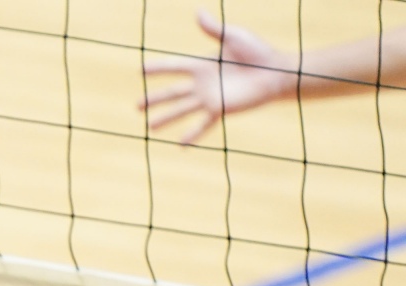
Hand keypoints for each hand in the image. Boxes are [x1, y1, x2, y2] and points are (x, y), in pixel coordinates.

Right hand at [142, 13, 296, 143]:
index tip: (141, 71)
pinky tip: (181, 145)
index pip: (174, 67)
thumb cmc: (257, 52)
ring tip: (151, 128)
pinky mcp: (220, 110)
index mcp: (202, 64)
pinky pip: (203, 125)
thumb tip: (197, 12)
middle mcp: (202, 83)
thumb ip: (213, 29)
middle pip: (172, 93)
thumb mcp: (234, 36)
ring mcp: (210, 98)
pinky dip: (192, 136)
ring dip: (166, 119)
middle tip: (137, 106)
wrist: (276, 72)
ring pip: (182, 110)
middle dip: (154, 99)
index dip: (158, 68)